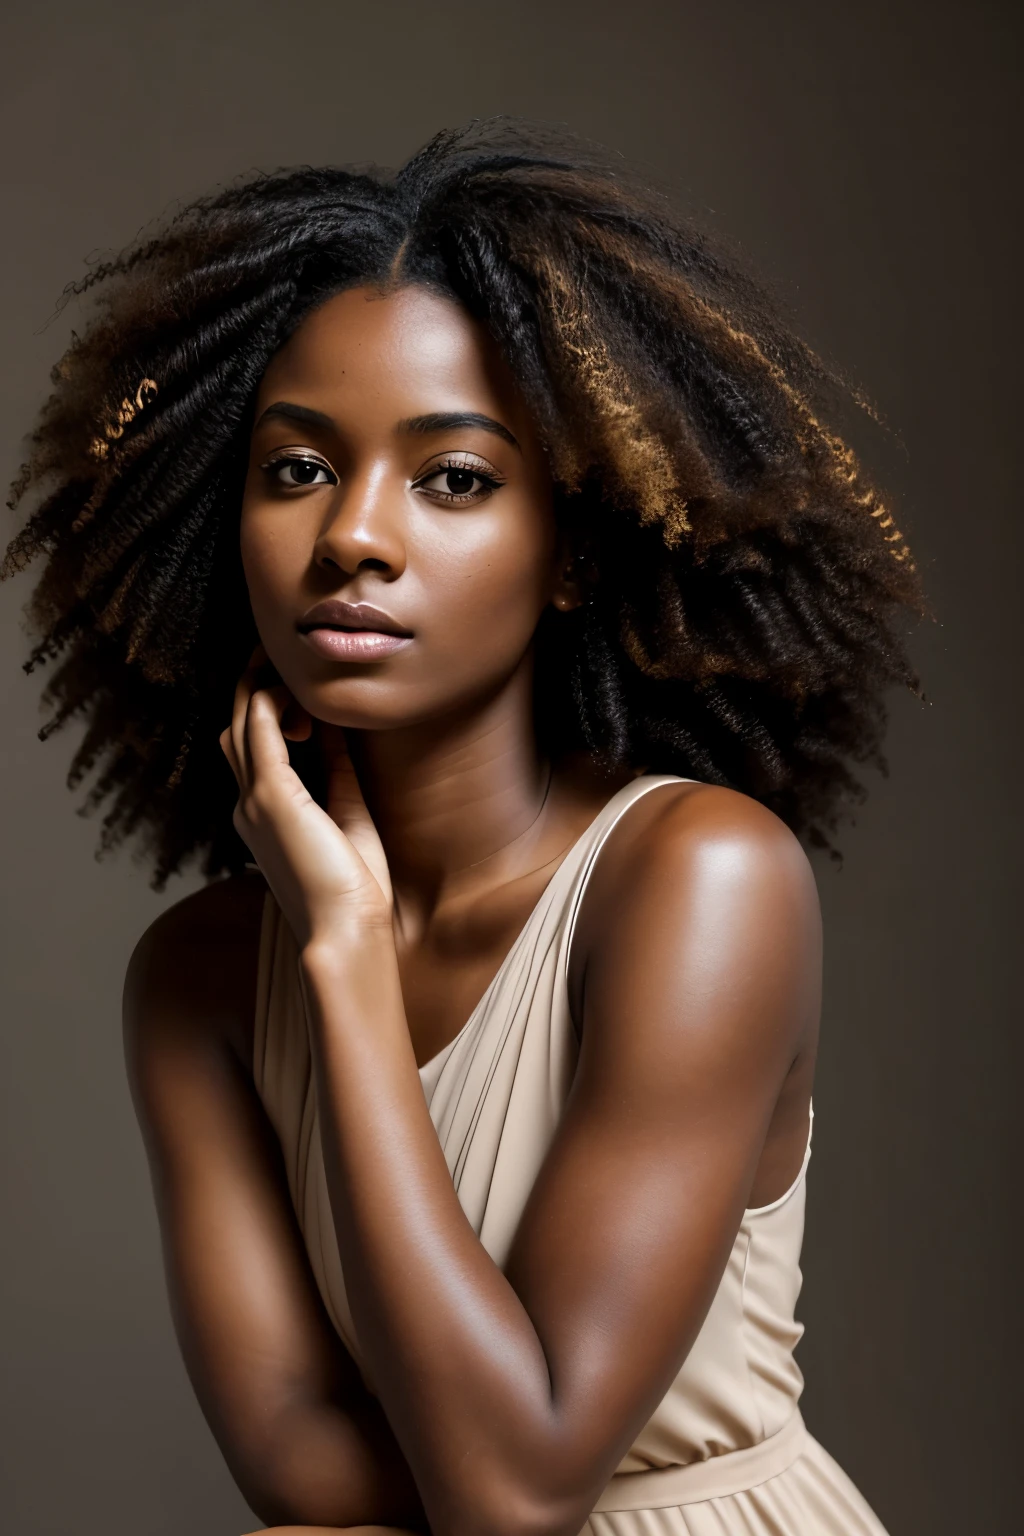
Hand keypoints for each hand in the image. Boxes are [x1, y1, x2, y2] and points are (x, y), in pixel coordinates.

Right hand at [219, 643, 392, 948]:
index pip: (252, 750)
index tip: (291, 684)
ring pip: (240, 724)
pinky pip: (259, 731)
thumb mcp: (348, 813)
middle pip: (236, 729)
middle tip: (272, 653)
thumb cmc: (353, 886)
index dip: (265, 711)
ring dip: (258, 686)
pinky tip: (292, 692)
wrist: (347, 930)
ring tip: (278, 658)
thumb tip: (335, 727)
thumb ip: (336, 770)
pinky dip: (271, 703)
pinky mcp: (271, 797)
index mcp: (264, 816)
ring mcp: (254, 801)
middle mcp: (249, 806)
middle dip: (251, 688)